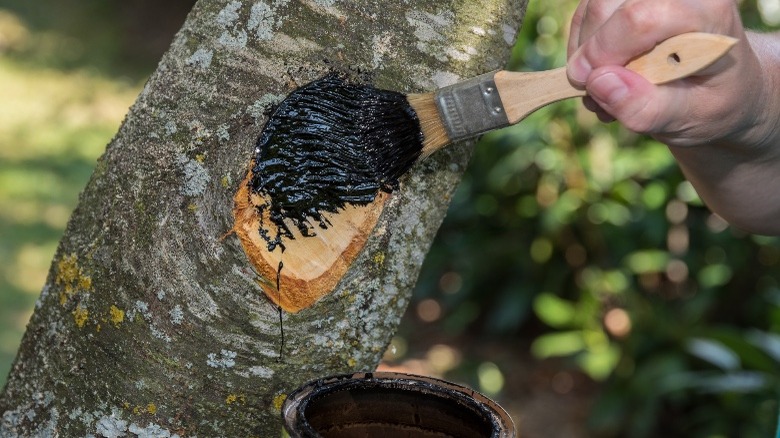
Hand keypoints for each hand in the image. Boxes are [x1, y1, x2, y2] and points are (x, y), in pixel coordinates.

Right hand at [567, 0, 779, 233]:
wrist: (721, 87)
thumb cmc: (709, 103)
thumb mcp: (689, 119)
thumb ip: (647, 108)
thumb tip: (599, 83)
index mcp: (709, 15)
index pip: (642, 18)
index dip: (605, 51)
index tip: (590, 86)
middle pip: (607, 7)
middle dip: (591, 55)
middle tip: (600, 98)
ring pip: (592, 7)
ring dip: (584, 53)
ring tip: (605, 89)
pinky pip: (588, 14)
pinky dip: (584, 47)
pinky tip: (604, 72)